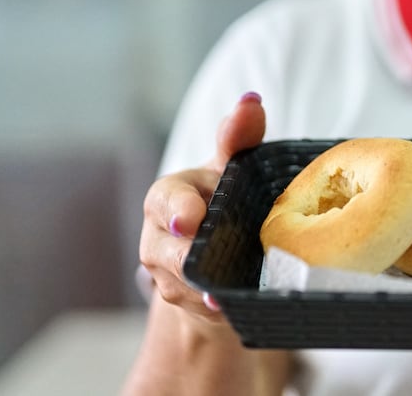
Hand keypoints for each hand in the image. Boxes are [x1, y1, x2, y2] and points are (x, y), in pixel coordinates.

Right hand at [138, 91, 266, 324]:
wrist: (221, 253)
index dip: (176, 209)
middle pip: (167, 251)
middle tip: (203, 267)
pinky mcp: (189, 305)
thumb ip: (238, 137)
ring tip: (222, 297)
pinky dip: (216, 308)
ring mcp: (171, 277)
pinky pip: (199, 311)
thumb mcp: (232, 169)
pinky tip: (229, 308)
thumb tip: (251, 101)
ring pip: (182, 286)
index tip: (190, 218)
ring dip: (203, 290)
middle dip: (185, 260)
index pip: (164, 200)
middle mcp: (160, 238)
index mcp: (169, 197)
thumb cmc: (226, 199)